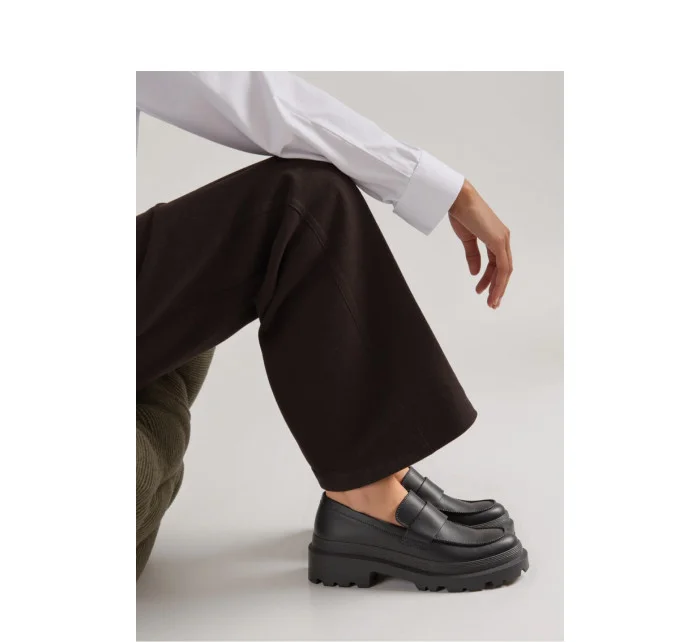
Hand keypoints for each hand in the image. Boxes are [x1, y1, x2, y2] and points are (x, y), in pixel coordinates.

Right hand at [448, 180, 512, 308]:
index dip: (491, 279)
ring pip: (505, 270)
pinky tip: (490, 290)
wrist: (457, 198)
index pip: (497, 263)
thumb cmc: (460, 212)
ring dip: (498, 288)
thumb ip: (472, 254)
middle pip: (504, 269)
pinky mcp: (498, 241)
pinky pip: (502, 266)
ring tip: (491, 302)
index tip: (482, 291)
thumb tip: (475, 271)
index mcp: (496, 236)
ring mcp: (502, 239)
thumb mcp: (467, 238)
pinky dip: (498, 280)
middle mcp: (503, 238)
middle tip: (491, 303)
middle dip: (497, 287)